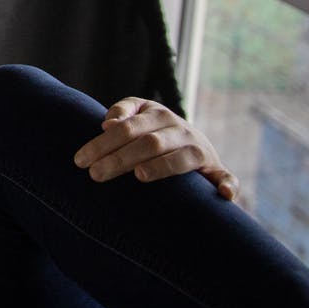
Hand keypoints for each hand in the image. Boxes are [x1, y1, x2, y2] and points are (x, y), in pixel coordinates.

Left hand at [73, 98, 239, 200]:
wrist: (198, 144)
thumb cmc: (156, 130)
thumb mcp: (140, 114)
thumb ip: (124, 112)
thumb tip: (108, 123)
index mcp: (159, 115)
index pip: (126, 128)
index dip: (102, 144)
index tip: (80, 161)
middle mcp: (181, 130)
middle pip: (148, 143)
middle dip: (119, 159)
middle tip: (95, 175)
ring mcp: (201, 150)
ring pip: (182, 158)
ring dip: (162, 166)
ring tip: (140, 175)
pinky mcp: (217, 170)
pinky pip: (226, 177)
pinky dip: (228, 185)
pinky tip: (224, 194)